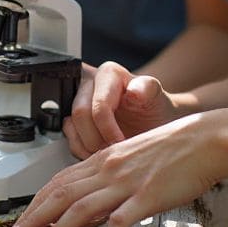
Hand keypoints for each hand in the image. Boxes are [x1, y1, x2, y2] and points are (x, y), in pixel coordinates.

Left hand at [4, 112, 219, 226]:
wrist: (205, 140)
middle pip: (59, 194)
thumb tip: (93, 208)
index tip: (20, 220)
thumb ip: (110, 178)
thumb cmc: (173, 151)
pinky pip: (122, 221)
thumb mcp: (132, 159)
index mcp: (102, 159)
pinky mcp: (147, 195)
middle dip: (32, 218)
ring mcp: (126, 182)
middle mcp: (107, 169)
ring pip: (80, 207)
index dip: (35, 202)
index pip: (58, 182)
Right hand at [64, 61, 179, 158]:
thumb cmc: (156, 108)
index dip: (108, 129)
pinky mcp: (74, 120)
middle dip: (97, 140)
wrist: (156, 122)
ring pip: (70, 128)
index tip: (122, 142)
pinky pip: (70, 137)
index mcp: (108, 73)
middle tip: (115, 152)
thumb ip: (148, 88)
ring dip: (89, 147)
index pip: (98, 105)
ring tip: (110, 153)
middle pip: (80, 115)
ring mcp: (78, 101)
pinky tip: (100, 152)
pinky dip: (83, 151)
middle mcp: (88, 83)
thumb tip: (133, 92)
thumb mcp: (157, 97)